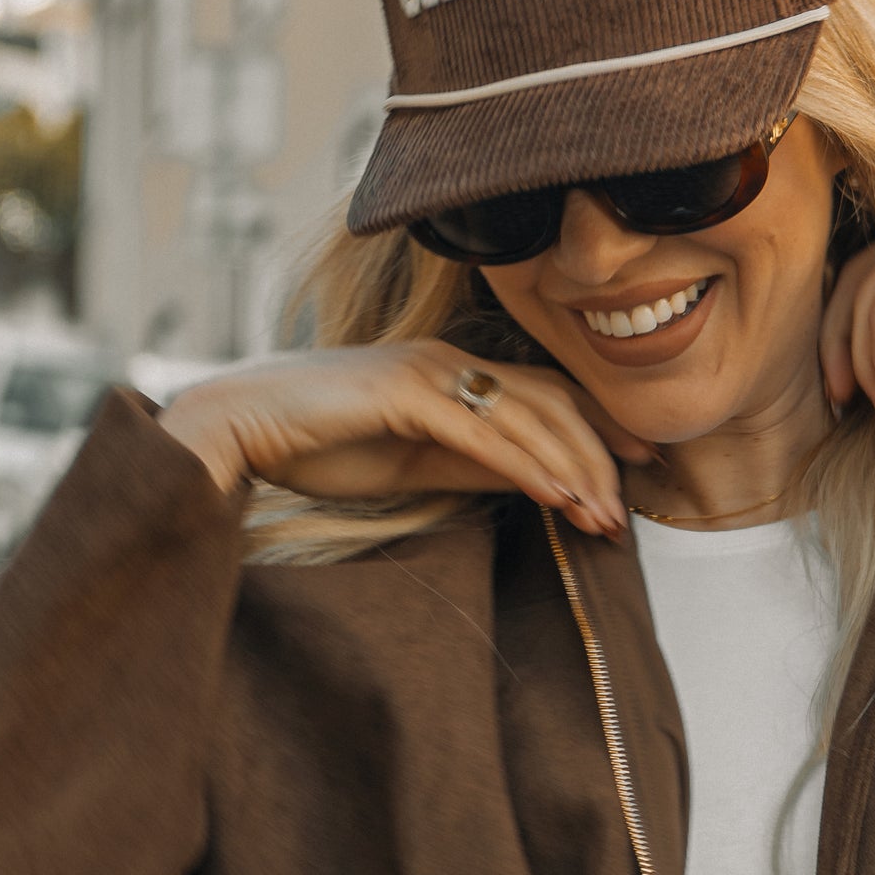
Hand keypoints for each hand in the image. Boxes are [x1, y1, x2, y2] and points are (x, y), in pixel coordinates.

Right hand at [160, 338, 649, 538]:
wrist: (239, 425)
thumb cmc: (315, 443)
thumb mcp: (412, 461)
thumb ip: (469, 465)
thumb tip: (530, 485)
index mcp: (449, 370)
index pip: (544, 393)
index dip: (596, 428)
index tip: (636, 469)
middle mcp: (447, 359)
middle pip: (550, 401)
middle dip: (599, 453)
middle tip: (631, 504)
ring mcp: (427, 371)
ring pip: (528, 416)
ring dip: (574, 469)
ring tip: (604, 516)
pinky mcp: (406, 392)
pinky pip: (486, 433)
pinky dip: (530, 465)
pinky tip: (560, 498)